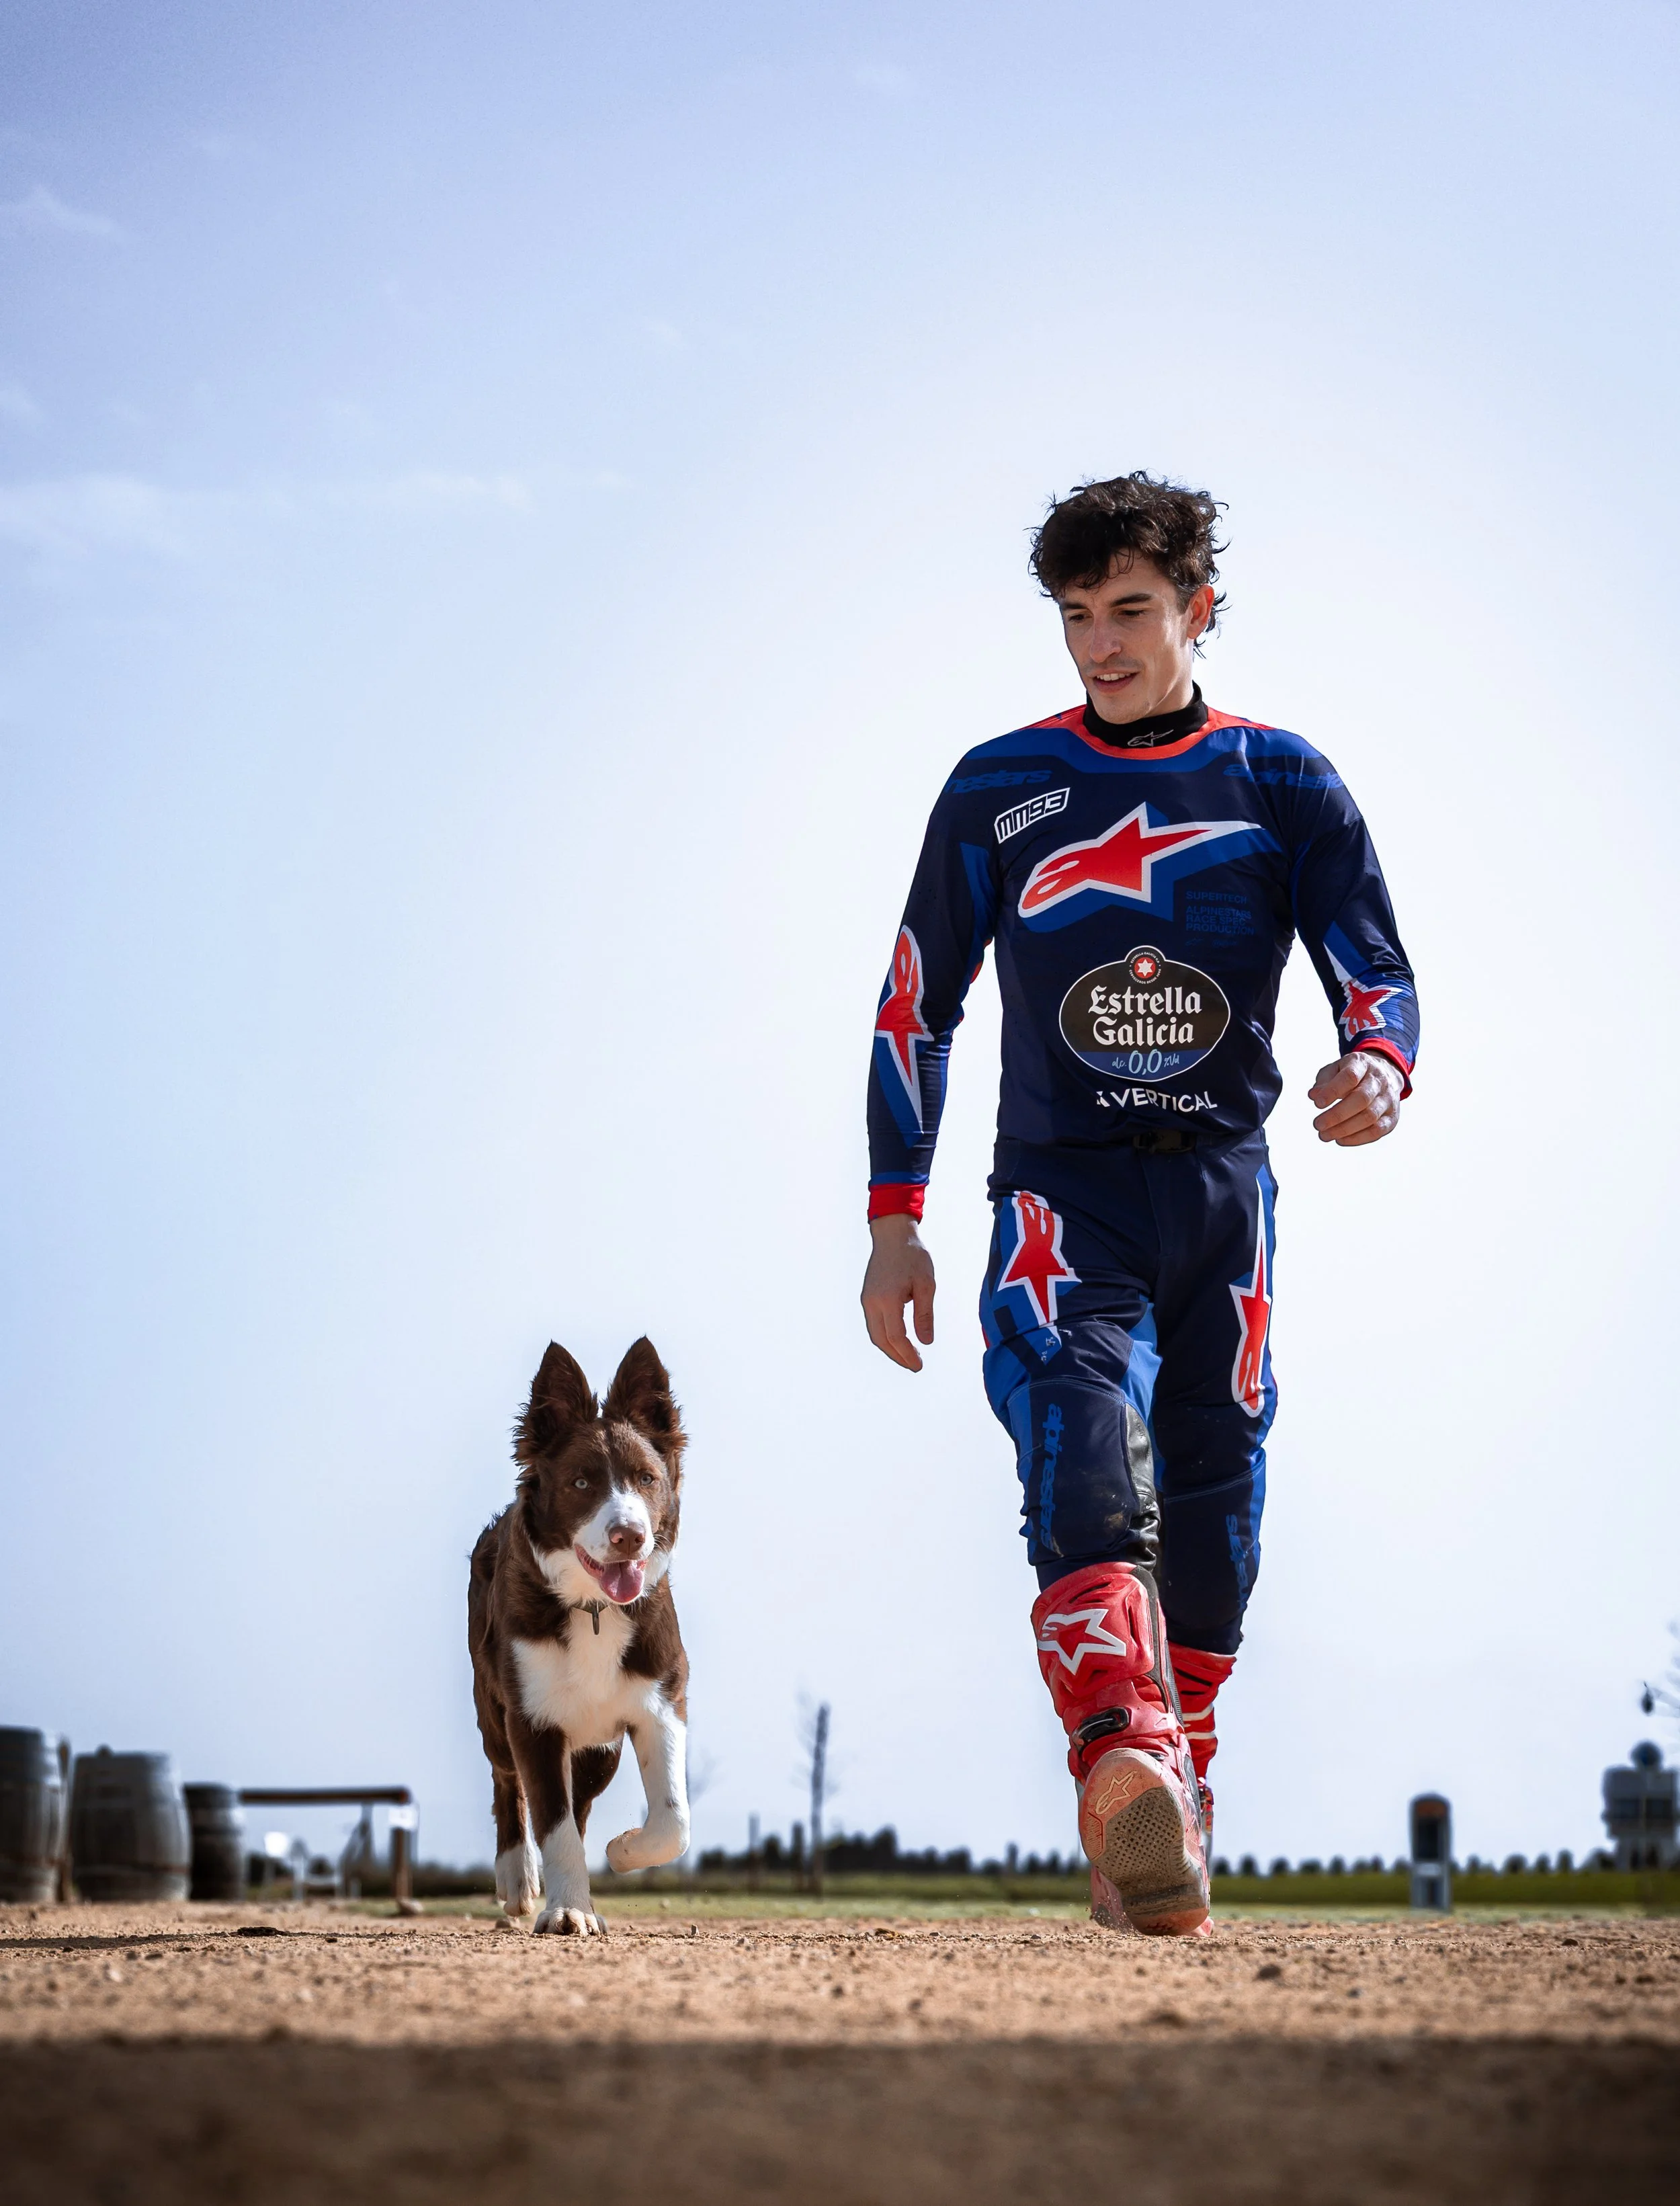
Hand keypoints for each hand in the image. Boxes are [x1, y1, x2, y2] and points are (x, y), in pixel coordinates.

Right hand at [861, 1214, 935, 1370]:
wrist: (893, 1235)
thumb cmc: (913, 1256)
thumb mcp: (926, 1284)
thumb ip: (925, 1315)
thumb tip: (926, 1342)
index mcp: (888, 1299)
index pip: (896, 1336)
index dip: (907, 1354)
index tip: (919, 1365)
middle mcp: (872, 1302)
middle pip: (881, 1340)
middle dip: (897, 1356)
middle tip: (914, 1365)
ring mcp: (867, 1299)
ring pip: (875, 1334)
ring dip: (890, 1349)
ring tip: (907, 1357)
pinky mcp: (867, 1296)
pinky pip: (873, 1324)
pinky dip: (884, 1337)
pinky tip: (897, 1340)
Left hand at [1308, 1051, 1404, 1145]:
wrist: (1384, 1075)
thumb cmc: (1352, 1074)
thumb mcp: (1335, 1070)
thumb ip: (1323, 1082)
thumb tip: (1313, 1095)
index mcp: (1362, 1063)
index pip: (1350, 1076)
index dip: (1333, 1091)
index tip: (1317, 1103)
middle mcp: (1379, 1080)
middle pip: (1362, 1098)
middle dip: (1337, 1115)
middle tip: (1318, 1125)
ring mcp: (1389, 1099)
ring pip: (1370, 1116)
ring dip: (1344, 1129)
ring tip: (1324, 1135)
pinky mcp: (1392, 1116)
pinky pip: (1377, 1130)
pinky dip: (1357, 1138)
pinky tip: (1340, 1140)